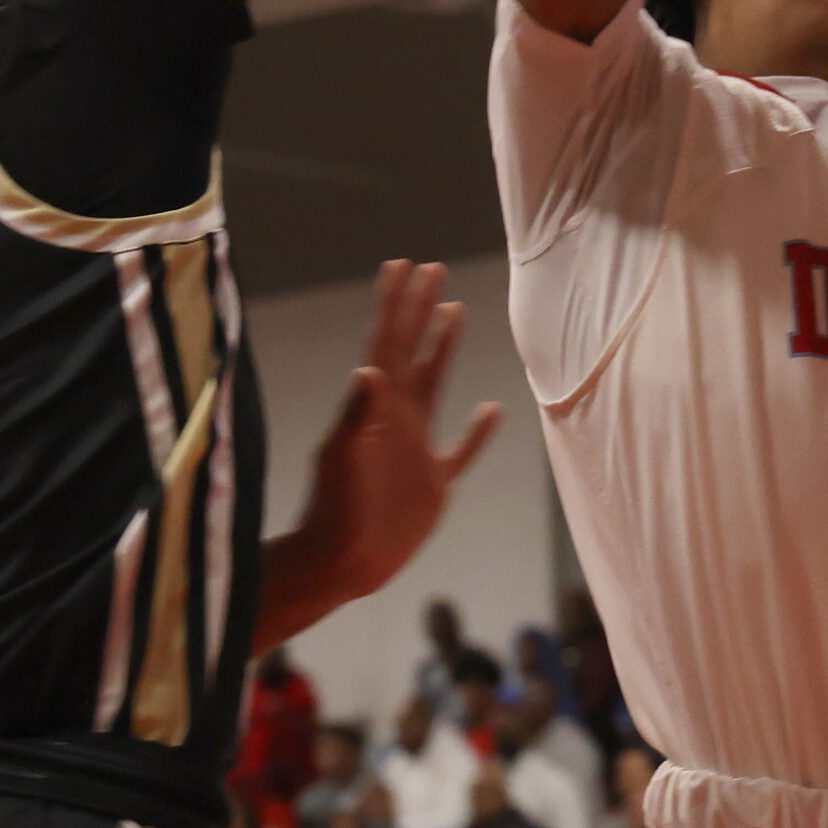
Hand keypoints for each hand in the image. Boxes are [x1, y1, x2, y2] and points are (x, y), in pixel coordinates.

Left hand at [289, 260, 501, 605]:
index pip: (388, 342)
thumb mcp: (342, 459)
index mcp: (376, 407)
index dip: (395, 303)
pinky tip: (492, 409)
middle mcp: (397, 417)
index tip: (404, 264)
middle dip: (420, 308)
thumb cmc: (334, 510)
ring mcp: (416, 447)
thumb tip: (368, 369)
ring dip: (443, 347)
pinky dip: (479, 431)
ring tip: (454, 310)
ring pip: (435, 383)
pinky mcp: (433, 483)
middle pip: (412, 349)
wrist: (340, 562)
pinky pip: (462, 450)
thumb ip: (355, 415)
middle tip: (432, 268)